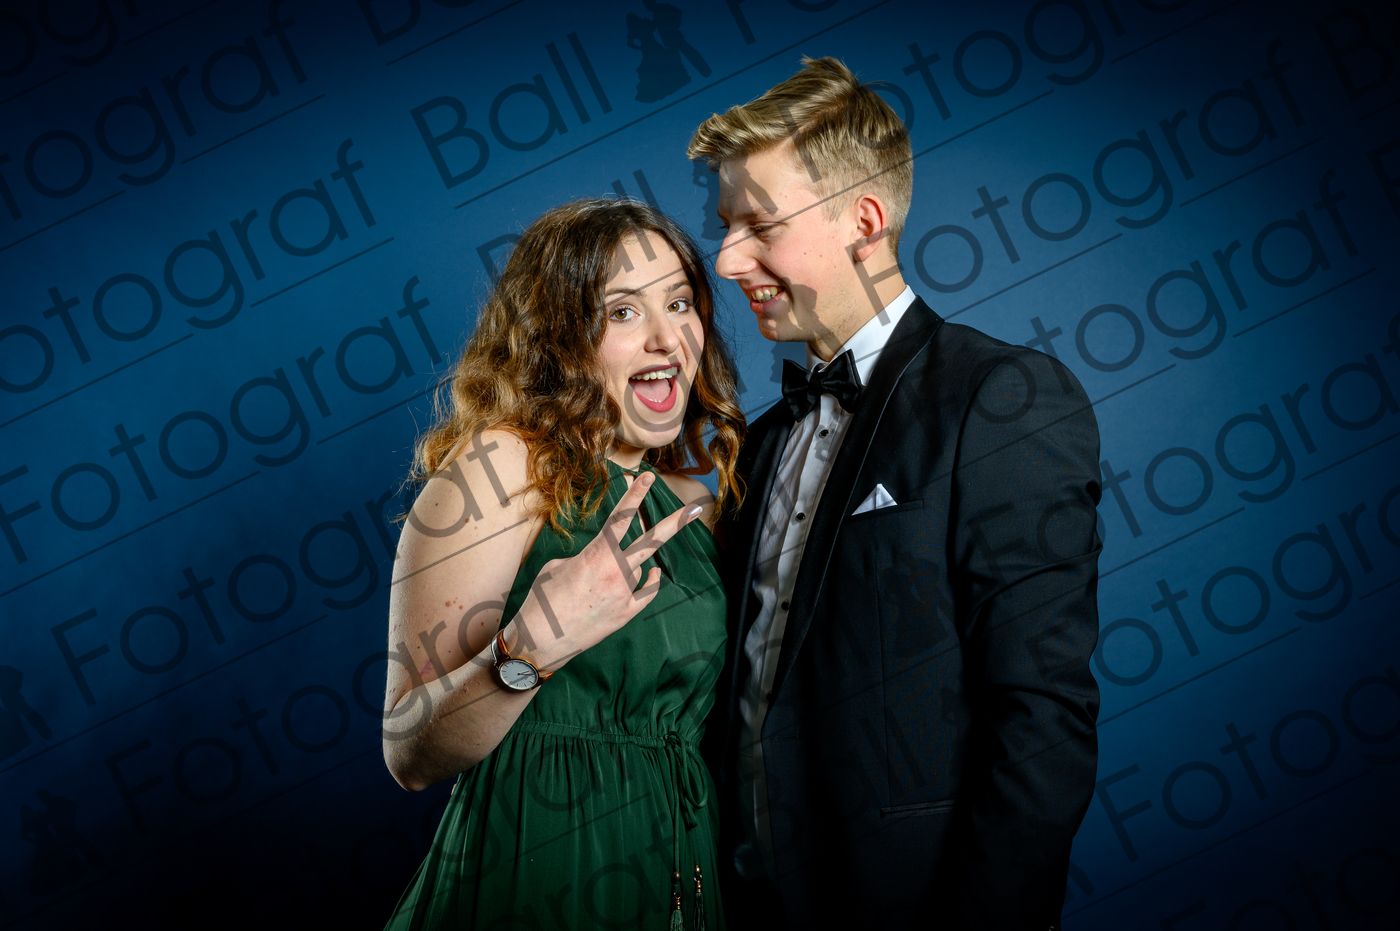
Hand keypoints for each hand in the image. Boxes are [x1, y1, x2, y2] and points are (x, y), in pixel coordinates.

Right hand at [506, 471, 700, 668]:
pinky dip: (648, 581)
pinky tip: (652, 573)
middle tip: (695, 509)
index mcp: (596, 555)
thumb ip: (589, 556)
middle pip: (651, 541)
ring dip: (625, 567)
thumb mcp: (559, 566)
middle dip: (675, 523)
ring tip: (594, 585)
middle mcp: (616, 572)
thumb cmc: (544, 599)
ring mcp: (625, 593)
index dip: (635, 496)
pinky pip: (647, 591)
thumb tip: (606, 558)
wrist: (542, 640)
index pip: (620, 518)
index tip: (647, 478)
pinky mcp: (627, 612)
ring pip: (639, 567)